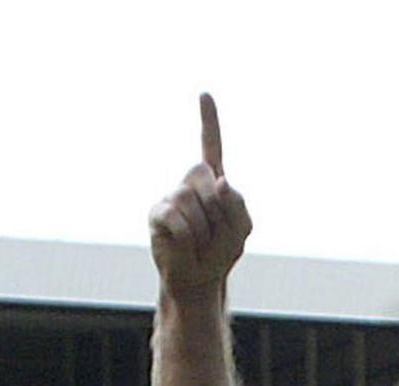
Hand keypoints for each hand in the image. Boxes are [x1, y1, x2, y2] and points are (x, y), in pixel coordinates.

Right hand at [149, 94, 251, 301]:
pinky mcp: (157, 213)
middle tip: (213, 233)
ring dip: (202, 229)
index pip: (211, 144)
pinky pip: (176, 217)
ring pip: (190, 201)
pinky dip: (186, 236)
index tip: (204, 93)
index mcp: (214, 180)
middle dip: (217, 211)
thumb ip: (237, 203)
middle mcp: (190, 183)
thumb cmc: (220, 252)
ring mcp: (172, 196)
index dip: (208, 119)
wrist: (198, 279)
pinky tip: (183, 245)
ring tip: (199, 242)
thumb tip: (219, 181)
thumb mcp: (242, 228)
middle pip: (207, 180)